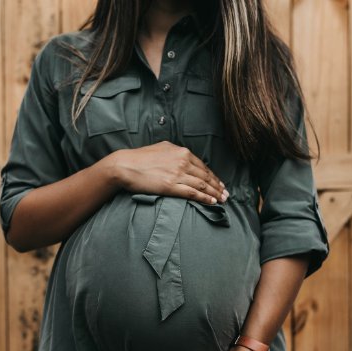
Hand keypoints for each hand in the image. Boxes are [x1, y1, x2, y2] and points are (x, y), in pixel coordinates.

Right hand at [108, 141, 228, 204]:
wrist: (124, 166)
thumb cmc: (140, 158)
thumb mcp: (161, 148)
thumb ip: (175, 152)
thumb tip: (183, 156)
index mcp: (181, 152)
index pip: (203, 166)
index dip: (213, 176)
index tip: (219, 184)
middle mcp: (182, 161)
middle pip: (205, 176)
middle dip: (218, 186)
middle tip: (226, 194)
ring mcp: (177, 174)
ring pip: (202, 185)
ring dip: (214, 193)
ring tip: (222, 200)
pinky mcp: (171, 186)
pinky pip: (193, 193)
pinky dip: (204, 198)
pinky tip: (212, 202)